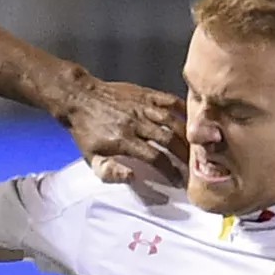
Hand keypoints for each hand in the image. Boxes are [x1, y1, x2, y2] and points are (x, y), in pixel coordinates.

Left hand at [52, 74, 185, 185]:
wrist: (78, 97)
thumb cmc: (86, 132)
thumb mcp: (91, 158)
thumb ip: (110, 172)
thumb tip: (133, 177)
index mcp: (123, 140)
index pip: (155, 158)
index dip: (170, 170)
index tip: (179, 181)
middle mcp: (136, 122)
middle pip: (168, 139)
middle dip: (184, 155)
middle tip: (194, 166)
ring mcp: (142, 106)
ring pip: (172, 120)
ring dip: (187, 135)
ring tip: (197, 148)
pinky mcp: (145, 94)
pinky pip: (169, 100)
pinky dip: (183, 110)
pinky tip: (192, 121)